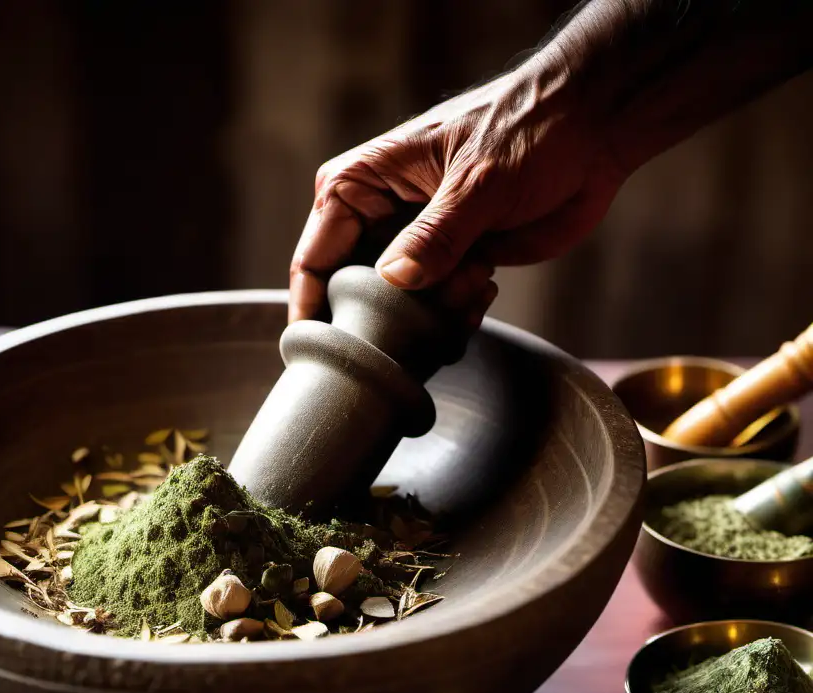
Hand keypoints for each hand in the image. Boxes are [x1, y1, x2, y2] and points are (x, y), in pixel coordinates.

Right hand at [288, 63, 626, 323]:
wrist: (592, 131)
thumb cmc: (528, 127)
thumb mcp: (478, 181)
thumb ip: (435, 235)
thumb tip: (394, 280)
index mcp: (359, 186)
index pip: (314, 259)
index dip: (314, 310)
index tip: (327, 352)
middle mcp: (377, 221)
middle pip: (351, 297)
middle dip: (389, 317)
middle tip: (435, 302)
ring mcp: (413, 249)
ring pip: (396, 314)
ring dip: (432, 317)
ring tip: (473, 278)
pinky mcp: (449, 268)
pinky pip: (435, 316)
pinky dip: (458, 318)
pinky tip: (485, 285)